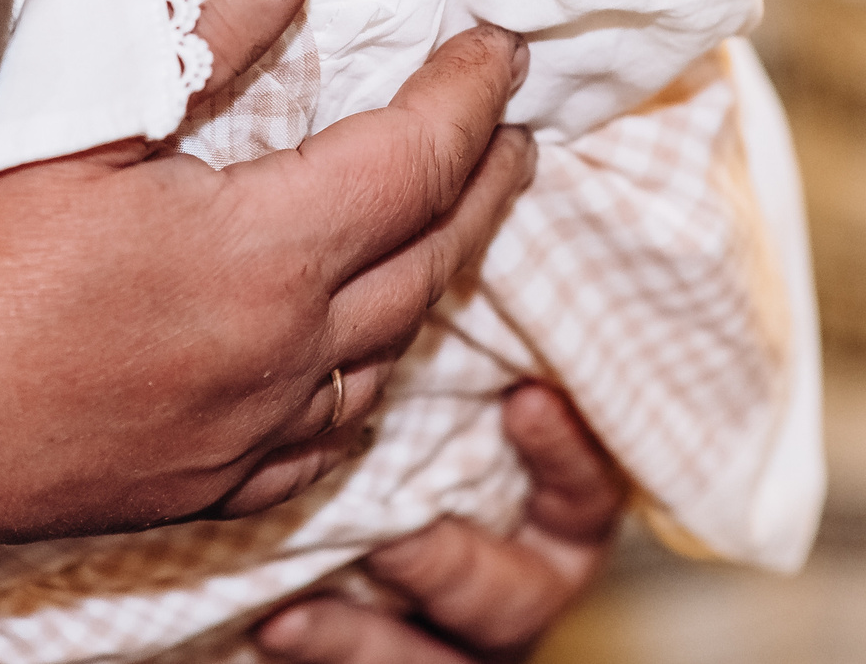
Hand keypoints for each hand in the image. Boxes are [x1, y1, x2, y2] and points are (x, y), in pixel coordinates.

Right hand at [0, 21, 535, 540]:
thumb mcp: (87, 123)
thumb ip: (203, 29)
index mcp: (271, 254)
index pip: (413, 161)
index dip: (467, 98)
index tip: (501, 50)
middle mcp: (288, 351)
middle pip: (430, 260)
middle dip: (482, 188)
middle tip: (514, 135)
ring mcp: (256, 430)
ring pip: (384, 356)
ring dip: (430, 282)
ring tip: (447, 232)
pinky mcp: (213, 484)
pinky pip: (323, 439)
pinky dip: (356, 387)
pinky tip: (349, 370)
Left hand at [257, 384, 628, 662]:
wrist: (357, 531)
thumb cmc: (419, 429)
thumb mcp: (461, 398)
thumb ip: (477, 358)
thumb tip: (462, 244)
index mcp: (557, 514)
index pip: (588, 494)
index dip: (567, 455)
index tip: (526, 399)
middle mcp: (522, 582)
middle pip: (522, 595)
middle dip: (457, 564)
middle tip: (401, 531)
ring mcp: (463, 637)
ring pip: (445, 652)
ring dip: (382, 624)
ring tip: (321, 588)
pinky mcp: (407, 659)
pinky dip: (329, 643)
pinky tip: (277, 623)